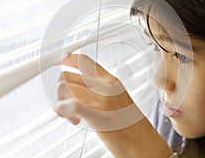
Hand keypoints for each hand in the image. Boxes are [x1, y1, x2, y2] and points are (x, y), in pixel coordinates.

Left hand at [54, 54, 172, 156]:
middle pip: (68, 76)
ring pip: (64, 88)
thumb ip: (97, 91)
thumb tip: (75, 90)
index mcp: (111, 80)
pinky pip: (70, 104)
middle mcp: (106, 86)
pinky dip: (63, 110)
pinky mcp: (97, 116)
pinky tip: (72, 118)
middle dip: (61, 91)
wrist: (144, 144)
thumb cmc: (132, 126)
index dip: (67, 59)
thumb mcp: (117, 98)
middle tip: (66, 104)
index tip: (60, 63)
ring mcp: (102, 100)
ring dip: (61, 102)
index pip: (84, 61)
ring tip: (71, 115)